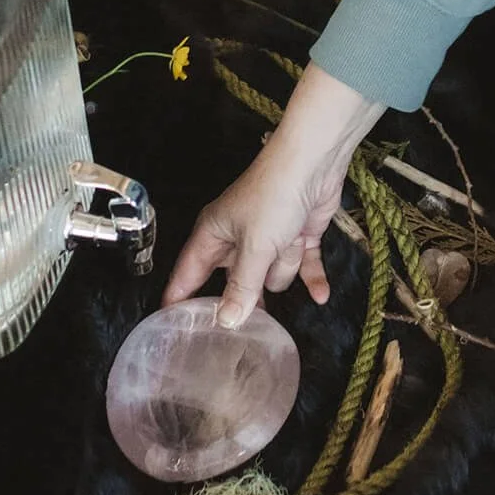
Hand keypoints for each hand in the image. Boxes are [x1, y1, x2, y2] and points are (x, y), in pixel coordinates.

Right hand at [163, 63, 383, 328]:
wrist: (314, 163)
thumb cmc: (273, 197)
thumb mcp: (254, 247)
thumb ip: (241, 287)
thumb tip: (226, 321)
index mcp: (213, 235)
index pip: (188, 274)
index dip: (180, 300)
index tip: (172, 331)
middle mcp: (237, 238)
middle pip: (235, 282)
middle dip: (248, 294)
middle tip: (252, 326)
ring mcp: (269, 238)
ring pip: (273, 276)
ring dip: (285, 264)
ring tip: (289, 241)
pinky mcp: (296, 237)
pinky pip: (302, 266)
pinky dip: (312, 275)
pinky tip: (322, 295)